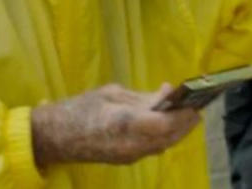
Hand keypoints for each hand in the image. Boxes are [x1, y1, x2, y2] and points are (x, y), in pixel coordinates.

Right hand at [31, 83, 199, 167]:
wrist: (54, 137)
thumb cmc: (80, 108)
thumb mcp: (112, 94)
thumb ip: (142, 96)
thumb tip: (167, 92)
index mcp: (125, 123)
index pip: (165, 124)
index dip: (184, 114)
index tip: (195, 100)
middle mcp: (131, 145)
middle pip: (170, 137)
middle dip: (186, 122)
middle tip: (197, 105)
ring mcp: (129, 156)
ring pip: (164, 145)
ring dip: (178, 130)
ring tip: (186, 112)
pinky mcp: (127, 160)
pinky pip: (154, 149)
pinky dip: (165, 136)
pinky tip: (166, 122)